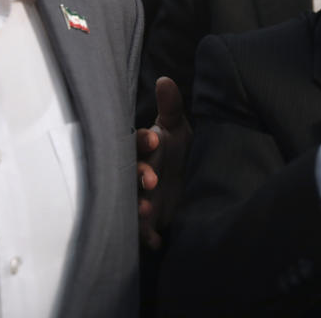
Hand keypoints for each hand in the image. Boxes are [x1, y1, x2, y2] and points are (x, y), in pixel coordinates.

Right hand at [137, 76, 191, 249]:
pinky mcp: (147, 221)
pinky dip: (148, 237)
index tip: (155, 139)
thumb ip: (172, 107)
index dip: (142, 141)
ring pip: (131, 202)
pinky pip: (142, 232)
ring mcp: (139, 197)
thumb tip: (165, 79)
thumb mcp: (179, 129)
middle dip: (138, 176)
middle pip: (129, 174)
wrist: (191, 183)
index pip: (135, 143)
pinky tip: (157, 241)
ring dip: (137, 207)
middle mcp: (136, 173)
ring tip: (147, 209)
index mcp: (142, 150)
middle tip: (151, 178)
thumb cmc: (179, 151)